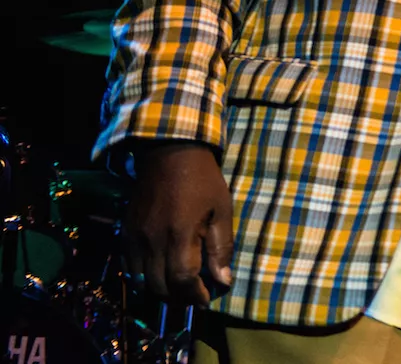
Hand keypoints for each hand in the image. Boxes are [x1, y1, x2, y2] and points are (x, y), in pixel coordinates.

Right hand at [126, 142, 234, 305]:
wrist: (169, 154)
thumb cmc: (202, 181)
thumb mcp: (222, 210)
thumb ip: (220, 247)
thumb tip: (223, 280)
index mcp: (180, 234)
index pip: (182, 280)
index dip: (194, 295)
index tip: (206, 298)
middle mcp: (153, 241)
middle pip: (160, 286)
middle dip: (178, 298)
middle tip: (193, 296)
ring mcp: (135, 238)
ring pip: (142, 281)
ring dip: (160, 291)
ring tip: (178, 289)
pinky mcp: (125, 234)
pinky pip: (129, 267)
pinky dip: (143, 278)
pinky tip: (159, 274)